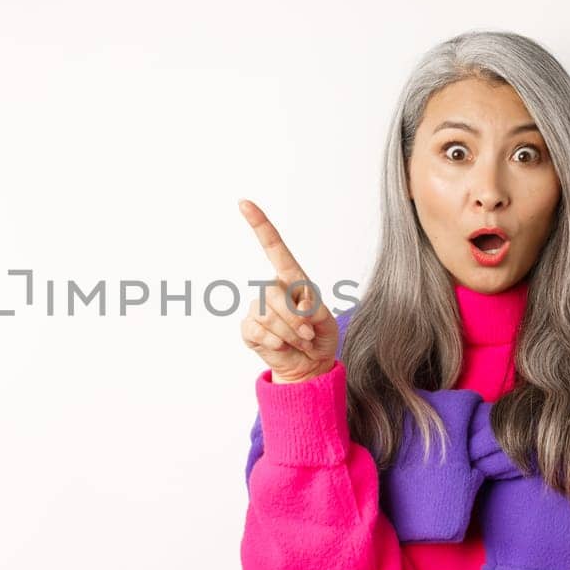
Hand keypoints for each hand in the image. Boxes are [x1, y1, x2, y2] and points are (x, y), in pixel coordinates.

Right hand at [237, 199, 338, 382]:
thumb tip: (296, 310)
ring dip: (288, 334)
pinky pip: (257, 330)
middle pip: (271, 292)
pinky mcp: (249, 329)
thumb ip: (312, 310)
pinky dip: (275, 342)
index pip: (274, 248)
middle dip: (294, 318)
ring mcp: (257, 309)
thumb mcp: (325, 322)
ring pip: (266, 314)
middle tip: (307, 335)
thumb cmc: (318, 337)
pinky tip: (282, 347)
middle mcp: (272, 290)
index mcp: (293, 279)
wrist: (308, 366)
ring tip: (299, 342)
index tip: (243, 203)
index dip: (259, 225)